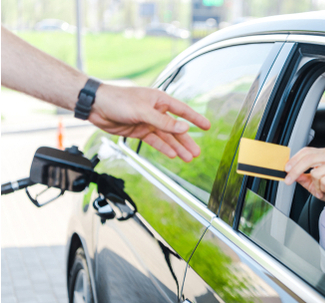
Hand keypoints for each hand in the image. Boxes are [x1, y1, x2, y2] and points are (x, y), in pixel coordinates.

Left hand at [90, 84, 210, 161]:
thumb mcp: (143, 111)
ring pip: (166, 137)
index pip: (182, 110)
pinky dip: (163, 148)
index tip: (207, 126)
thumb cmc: (118, 100)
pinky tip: (172, 155)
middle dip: (186, 140)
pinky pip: (155, 141)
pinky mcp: (139, 131)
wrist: (96, 106)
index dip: (195, 118)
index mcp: (159, 100)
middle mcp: (156, 111)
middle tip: (197, 152)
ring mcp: (148, 122)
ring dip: (177, 147)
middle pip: (176, 128)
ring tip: (188, 157)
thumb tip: (184, 127)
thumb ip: (164, 121)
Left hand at [284, 147, 324, 209]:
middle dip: (296, 171)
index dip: (294, 160)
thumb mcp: (311, 183)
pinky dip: (323, 188)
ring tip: (321, 189)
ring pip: (315, 172)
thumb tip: (290, 172)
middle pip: (308, 159)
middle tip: (288, 180)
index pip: (306, 151)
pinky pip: (324, 180)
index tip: (286, 169)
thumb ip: (301, 176)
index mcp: (324, 154)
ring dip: (315, 185)